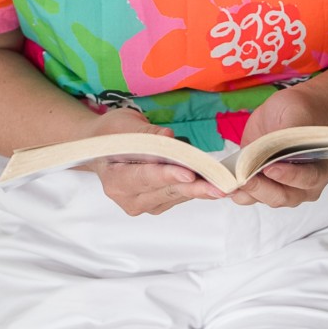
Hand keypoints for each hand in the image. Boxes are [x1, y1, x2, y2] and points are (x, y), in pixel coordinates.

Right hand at [76, 107, 226, 216]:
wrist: (104, 148)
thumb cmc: (111, 134)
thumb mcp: (124, 125)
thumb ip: (146, 133)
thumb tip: (170, 137)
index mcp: (114, 179)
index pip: (144, 177)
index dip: (168, 175)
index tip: (190, 175)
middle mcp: (128, 198)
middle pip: (165, 191)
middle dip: (194, 187)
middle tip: (219, 187)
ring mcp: (144, 203)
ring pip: (176, 196)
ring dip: (200, 189)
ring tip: (223, 184)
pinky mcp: (158, 203)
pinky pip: (179, 196)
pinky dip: (196, 188)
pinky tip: (213, 182)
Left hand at [225, 86, 327, 209]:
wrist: (287, 114)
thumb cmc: (297, 113)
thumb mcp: (296, 113)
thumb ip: (290, 131)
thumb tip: (278, 146)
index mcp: (320, 168)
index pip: (308, 178)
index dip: (289, 176)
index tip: (271, 168)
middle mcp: (304, 186)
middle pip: (284, 196)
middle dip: (263, 188)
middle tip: (245, 178)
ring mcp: (282, 189)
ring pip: (265, 198)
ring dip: (247, 192)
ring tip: (230, 181)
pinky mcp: (263, 187)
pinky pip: (250, 196)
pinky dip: (236, 192)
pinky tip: (223, 185)